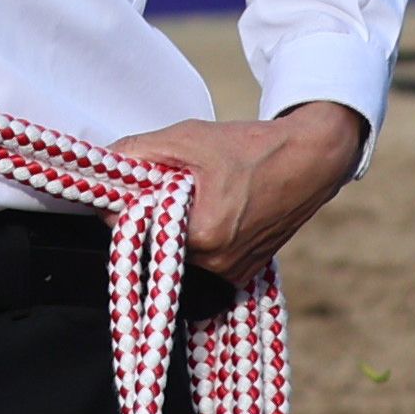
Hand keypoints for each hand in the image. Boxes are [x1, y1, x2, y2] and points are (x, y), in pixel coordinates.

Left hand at [111, 99, 366, 279]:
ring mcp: (233, 274)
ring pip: (180, 255)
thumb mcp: (187, 138)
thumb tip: (106, 163)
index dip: (127, 205)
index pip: (136, 231)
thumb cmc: (249, 147)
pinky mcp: (244, 275)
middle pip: (157, 245)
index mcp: (202, 237)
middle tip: (170, 185)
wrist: (308, 160)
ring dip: (176, 228)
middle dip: (153, 216)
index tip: (133, 185)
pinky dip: (198, 239)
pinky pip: (203, 261)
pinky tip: (215, 210)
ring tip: (197, 195)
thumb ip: (139, 151)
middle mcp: (218, 266)